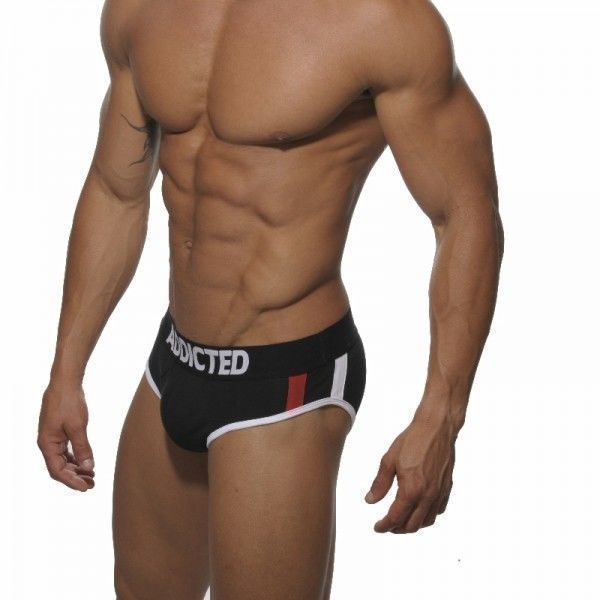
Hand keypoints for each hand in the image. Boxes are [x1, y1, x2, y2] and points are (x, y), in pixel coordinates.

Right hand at [37, 380, 94, 491]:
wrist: (65, 383)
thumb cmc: (68, 403)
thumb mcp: (77, 427)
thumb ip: (83, 447)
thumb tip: (88, 467)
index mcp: (47, 444)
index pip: (57, 471)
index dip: (71, 481)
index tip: (85, 488)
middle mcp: (47, 443)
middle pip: (60, 468)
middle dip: (75, 477)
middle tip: (92, 484)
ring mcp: (53, 437)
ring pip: (64, 460)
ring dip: (77, 469)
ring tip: (92, 476)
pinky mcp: (60, 432)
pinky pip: (67, 451)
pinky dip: (76, 458)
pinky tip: (87, 462)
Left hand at [365, 413, 455, 532]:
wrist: (437, 428)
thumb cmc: (412, 440)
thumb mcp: (389, 460)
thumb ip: (380, 483)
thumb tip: (370, 500)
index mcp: (411, 490)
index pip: (396, 517)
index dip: (384, 526)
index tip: (377, 527)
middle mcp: (427, 496)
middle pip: (412, 525)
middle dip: (397, 529)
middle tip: (387, 525)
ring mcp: (439, 493)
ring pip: (427, 521)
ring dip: (413, 524)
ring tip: (401, 520)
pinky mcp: (447, 488)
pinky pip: (438, 510)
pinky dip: (427, 516)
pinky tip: (419, 510)